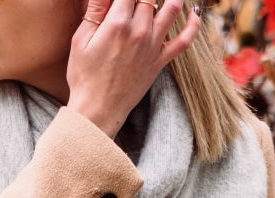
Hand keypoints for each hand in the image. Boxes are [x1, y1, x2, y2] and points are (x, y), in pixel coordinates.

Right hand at [67, 0, 201, 139]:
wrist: (98, 111)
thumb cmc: (84, 77)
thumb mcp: (80, 39)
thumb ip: (96, 8)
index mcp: (118, 23)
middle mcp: (140, 31)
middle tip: (138, 1)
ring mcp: (153, 46)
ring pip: (173, 8)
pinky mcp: (160, 61)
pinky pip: (185, 40)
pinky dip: (194, 24)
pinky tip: (194, 12)